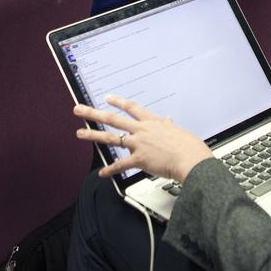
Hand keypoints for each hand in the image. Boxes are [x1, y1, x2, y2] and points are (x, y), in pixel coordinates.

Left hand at [74, 95, 213, 183]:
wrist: (191, 159)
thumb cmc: (189, 146)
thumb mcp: (178, 131)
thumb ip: (169, 127)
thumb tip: (168, 121)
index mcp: (152, 122)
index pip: (131, 108)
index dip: (118, 102)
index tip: (108, 98)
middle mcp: (142, 130)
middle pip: (113, 119)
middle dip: (94, 114)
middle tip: (79, 109)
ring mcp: (139, 144)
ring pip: (111, 138)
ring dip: (93, 136)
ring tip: (79, 133)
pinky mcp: (139, 159)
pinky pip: (121, 165)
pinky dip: (111, 170)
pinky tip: (102, 173)